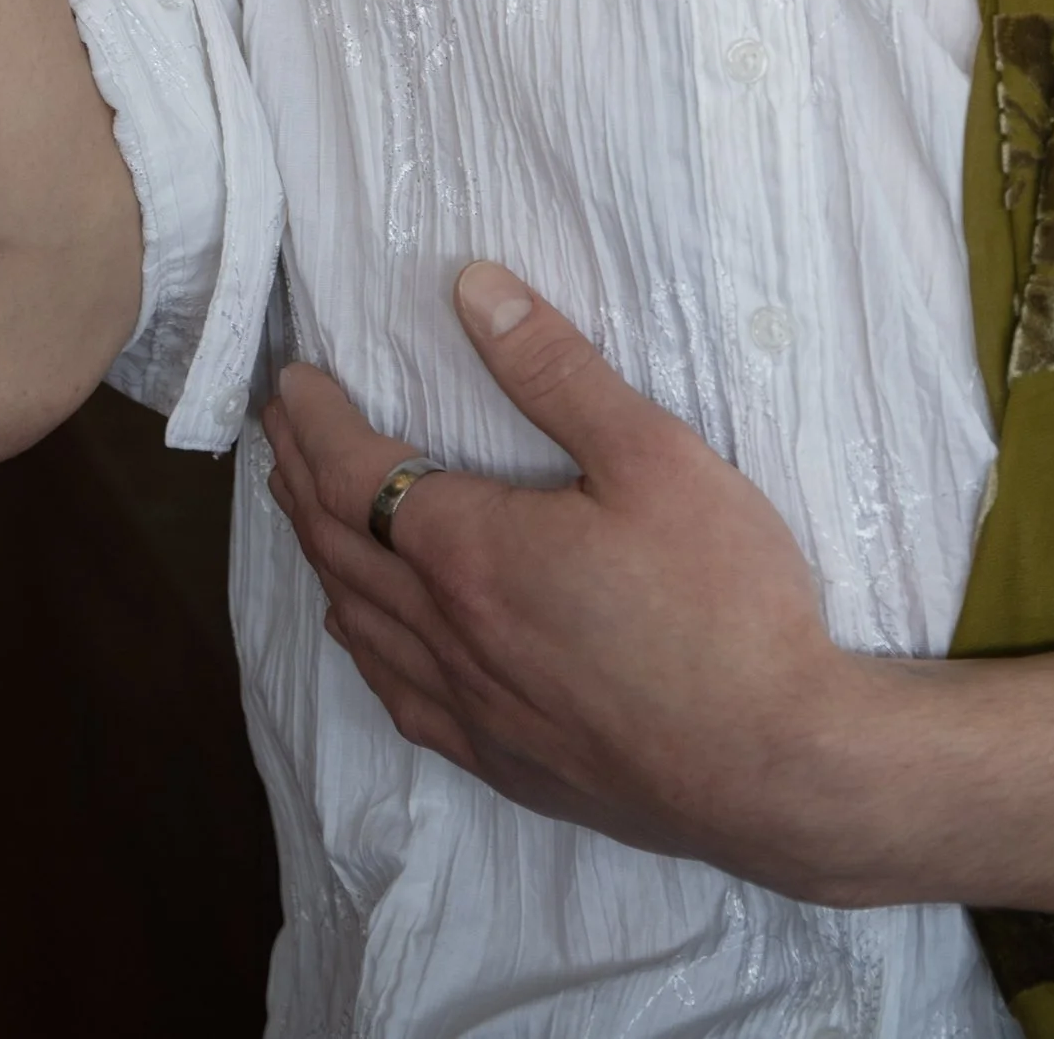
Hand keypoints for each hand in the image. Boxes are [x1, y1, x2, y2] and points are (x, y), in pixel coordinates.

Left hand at [260, 267, 878, 897]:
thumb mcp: (653, 455)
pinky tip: (369, 635)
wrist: (774, 763)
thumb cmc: (723, 600)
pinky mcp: (505, 761)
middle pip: (339, 545)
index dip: (316, 422)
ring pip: (359, 624)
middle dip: (299, 475)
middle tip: (279, 426)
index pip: (357, 474)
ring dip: (320, 556)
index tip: (291, 380)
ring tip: (305, 511)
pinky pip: (398, 694)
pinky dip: (363, 643)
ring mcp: (472, 708)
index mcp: (472, 551)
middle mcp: (449, 633)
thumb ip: (556, 370)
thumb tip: (473, 289)